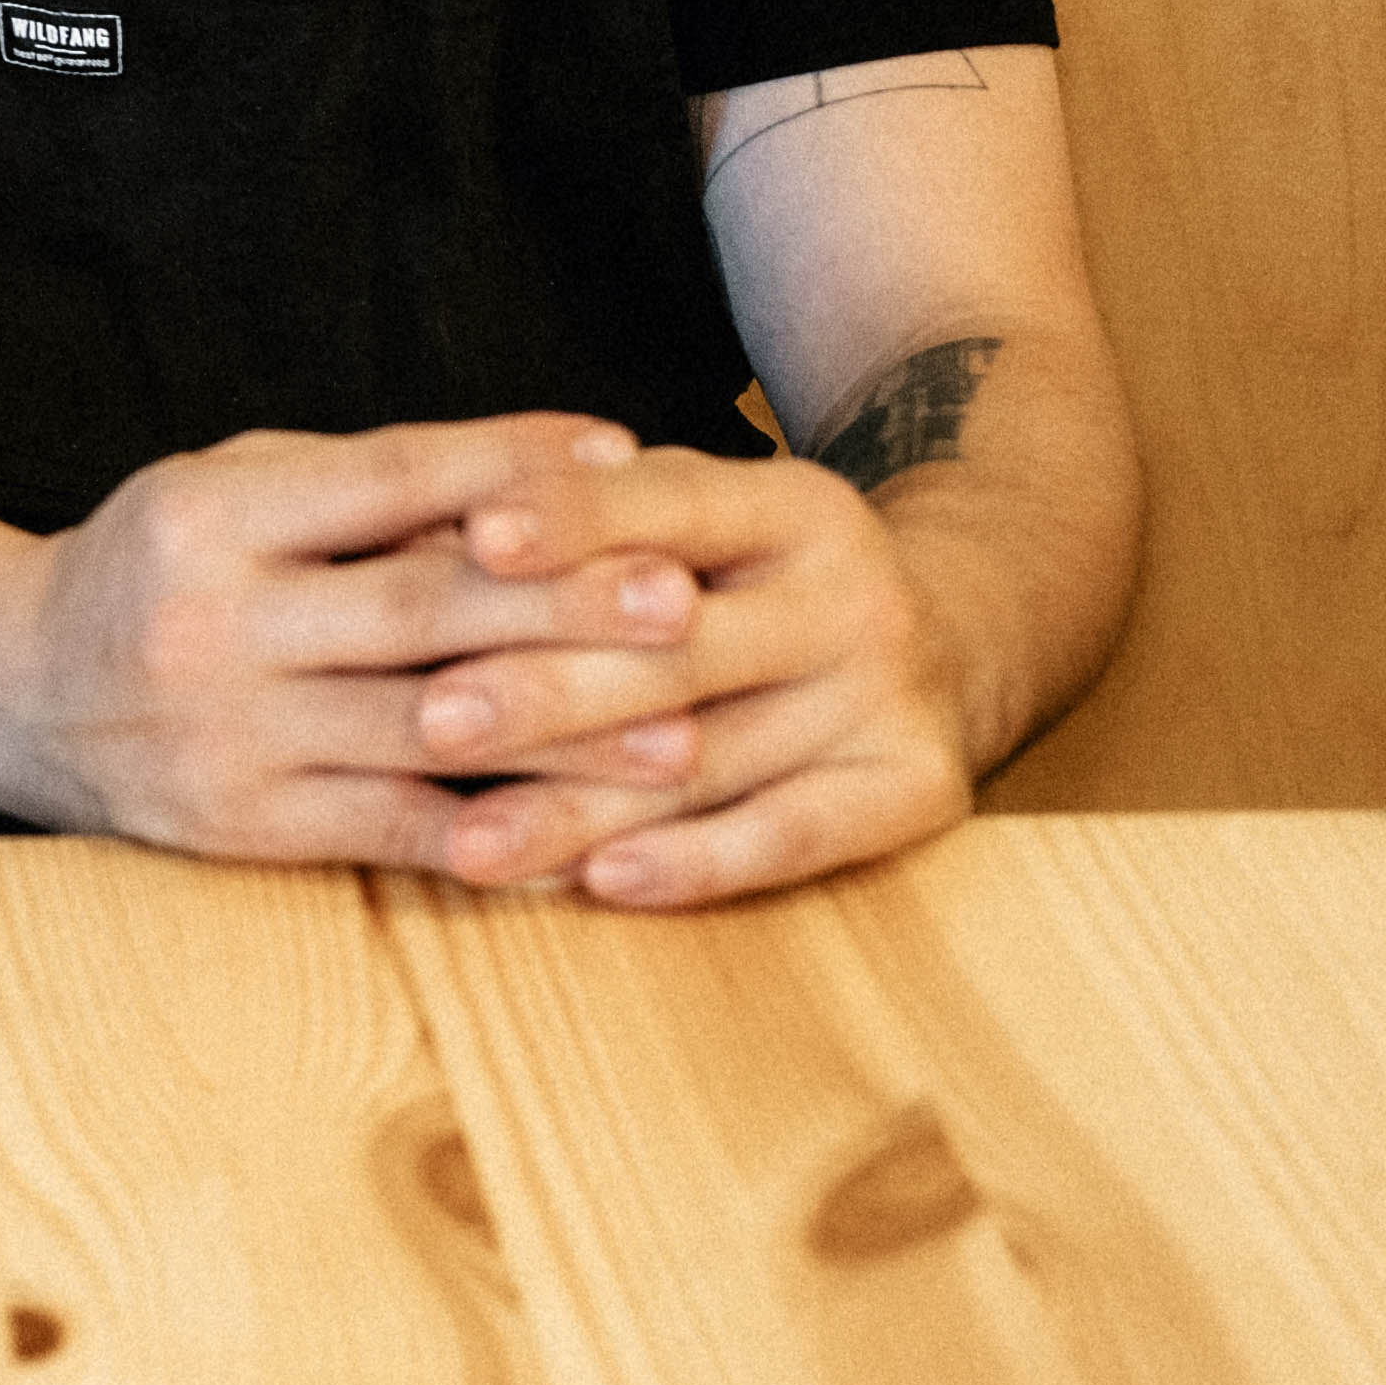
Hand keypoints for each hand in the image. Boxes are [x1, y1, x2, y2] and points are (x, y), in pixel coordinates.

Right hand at [0, 417, 714, 869]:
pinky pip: (396, 835)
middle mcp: (212, 625)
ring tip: (683, 734)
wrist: (11, 689)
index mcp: (209, 513)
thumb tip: (555, 477)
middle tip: (687, 599)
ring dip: (567, 739)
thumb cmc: (159, 566)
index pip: (387, 480)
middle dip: (567, 606)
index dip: (512, 469)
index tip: (626, 456)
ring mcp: (227, 738)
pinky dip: (499, 834)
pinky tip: (590, 831)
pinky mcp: (244, 830)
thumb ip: (368, 487)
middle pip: (421, 609)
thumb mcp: (230, 486)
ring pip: (427, 737)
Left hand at [409, 447, 970, 906]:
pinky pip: (795, 838)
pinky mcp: (924, 790)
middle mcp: (856, 592)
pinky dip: (696, 864)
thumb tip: (428, 529)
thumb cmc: (754, 577)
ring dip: (586, 807)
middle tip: (430, 719)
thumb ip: (583, 523)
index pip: (674, 501)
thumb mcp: (695, 521)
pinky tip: (602, 883)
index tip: (471, 538)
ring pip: (717, 759)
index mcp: (795, 502)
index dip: (574, 519)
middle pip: (685, 648)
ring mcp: (895, 694)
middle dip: (550, 688)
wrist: (957, 636)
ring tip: (471, 842)